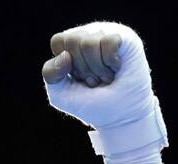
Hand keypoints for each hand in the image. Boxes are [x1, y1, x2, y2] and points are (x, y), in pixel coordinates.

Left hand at [41, 21, 156, 130]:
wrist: (120, 115)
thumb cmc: (90, 102)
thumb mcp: (60, 93)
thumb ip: (51, 74)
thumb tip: (65, 55)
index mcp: (71, 47)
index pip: (58, 40)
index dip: (65, 64)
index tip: (77, 78)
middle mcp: (89, 35)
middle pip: (72, 40)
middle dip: (81, 68)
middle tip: (94, 80)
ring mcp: (108, 34)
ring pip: (89, 42)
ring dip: (97, 69)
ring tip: (105, 77)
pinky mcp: (125, 38)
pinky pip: (108, 42)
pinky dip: (111, 62)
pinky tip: (116, 69)